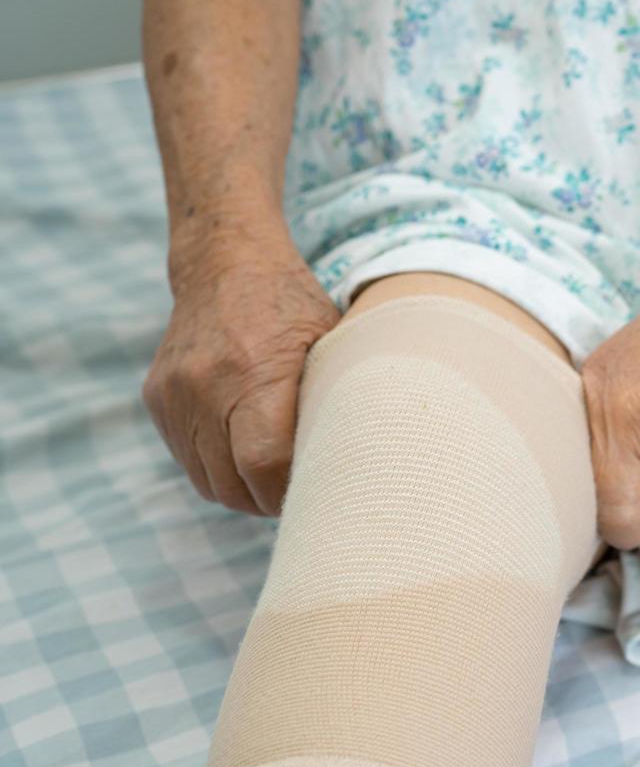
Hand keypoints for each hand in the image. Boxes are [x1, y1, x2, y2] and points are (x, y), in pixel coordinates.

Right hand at [143, 224, 339, 515]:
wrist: (225, 264)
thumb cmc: (294, 308)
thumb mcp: (331, 343)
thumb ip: (336, 400)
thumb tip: (355, 464)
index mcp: (256, 371)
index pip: (264, 463)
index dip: (289, 493)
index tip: (315, 494)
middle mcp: (206, 385)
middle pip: (233, 482)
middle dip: (268, 502)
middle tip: (300, 497)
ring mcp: (175, 394)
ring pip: (208, 481)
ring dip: (242, 492)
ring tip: (275, 480)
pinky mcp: (157, 399)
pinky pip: (188, 461)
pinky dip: (218, 470)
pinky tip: (245, 456)